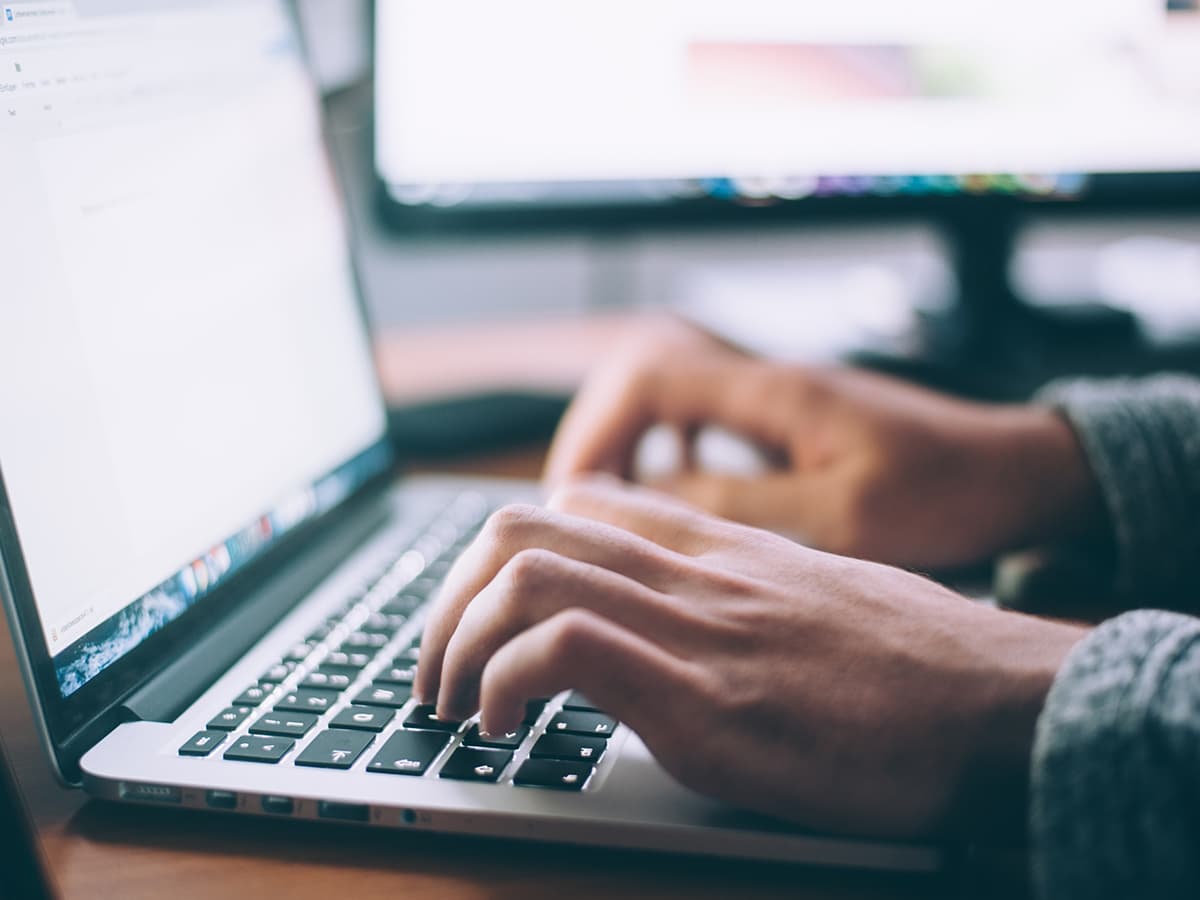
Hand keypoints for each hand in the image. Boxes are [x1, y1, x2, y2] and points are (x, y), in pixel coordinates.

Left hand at [416, 477, 1086, 837]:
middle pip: (521, 526)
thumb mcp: (814, 599)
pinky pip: (563, 648)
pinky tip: (503, 729)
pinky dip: (504, 682)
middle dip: (448, 598)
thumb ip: (737, 593)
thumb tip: (683, 622)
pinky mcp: (704, 698)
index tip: (479, 615)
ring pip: (524, 572)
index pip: (575, 503)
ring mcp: (694, 627)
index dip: (500, 554)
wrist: (1000, 704)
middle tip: (436, 668)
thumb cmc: (917, 665)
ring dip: (455, 641)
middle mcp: (692, 571)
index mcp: (715, 548)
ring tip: (452, 704)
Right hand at [544, 317, 1101, 569]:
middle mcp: (766, 380)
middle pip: (642, 373)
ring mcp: (775, 396)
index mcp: (775, 392)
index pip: (648, 375)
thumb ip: (743, 505)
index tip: (575, 493)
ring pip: (666, 392)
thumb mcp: (844, 517)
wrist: (1014, 471)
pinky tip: (671, 491)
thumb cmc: (946, 492)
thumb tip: (651, 499)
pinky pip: (700, 416)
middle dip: (597, 433)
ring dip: (627, 439)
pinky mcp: (787, 418)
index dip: (596, 429)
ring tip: (609, 501)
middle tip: (576, 502)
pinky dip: (667, 447)